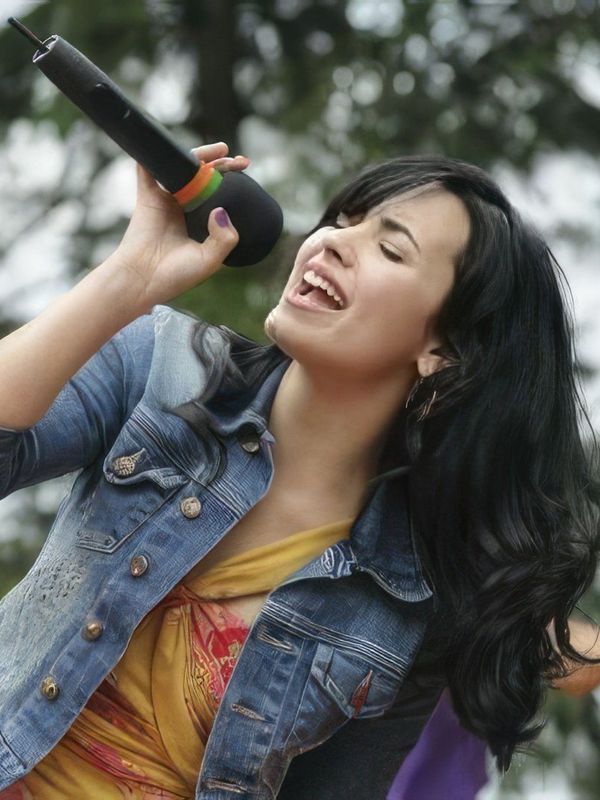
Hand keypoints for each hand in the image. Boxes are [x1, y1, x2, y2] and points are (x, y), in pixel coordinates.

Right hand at [112, 142, 249, 312]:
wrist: (143, 280)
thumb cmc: (175, 275)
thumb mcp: (210, 261)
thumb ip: (225, 239)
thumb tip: (222, 210)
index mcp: (202, 223)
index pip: (220, 197)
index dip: (233, 184)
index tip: (246, 176)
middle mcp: (186, 209)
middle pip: (205, 179)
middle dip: (222, 165)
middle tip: (238, 161)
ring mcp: (167, 200)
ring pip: (183, 169)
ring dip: (199, 155)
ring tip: (219, 150)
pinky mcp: (148, 196)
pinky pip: (148, 169)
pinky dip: (153, 154)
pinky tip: (166, 144)